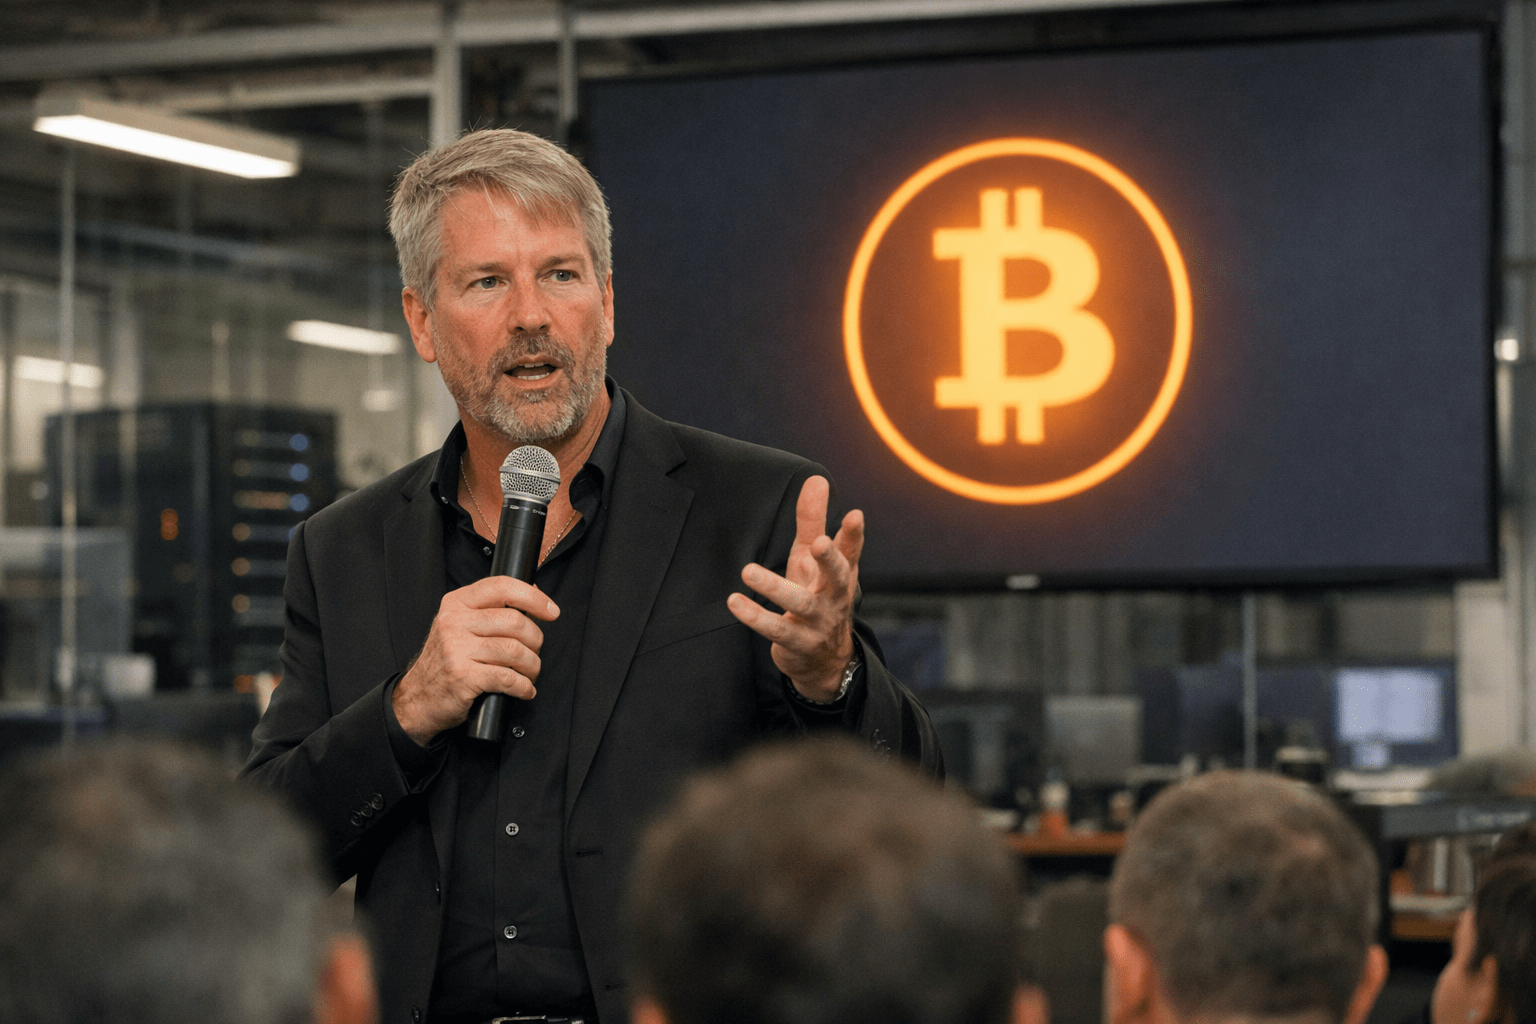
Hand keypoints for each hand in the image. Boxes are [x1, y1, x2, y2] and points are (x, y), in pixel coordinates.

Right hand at [392, 576, 559, 744]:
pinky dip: (523, 687)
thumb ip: (492, 610)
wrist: (418, 698)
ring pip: (515, 651)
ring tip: (529, 674)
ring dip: (532, 666)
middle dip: (536, 641)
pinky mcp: (462, 676)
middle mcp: (453, 622)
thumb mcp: (460, 626)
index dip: (533, 597)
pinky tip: (523, 689)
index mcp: (456, 604)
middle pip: (515, 621)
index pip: (501, 587)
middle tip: (534, 653)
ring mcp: (456, 649)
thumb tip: (534, 594)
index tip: (551, 611)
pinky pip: (508, 678)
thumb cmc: (445, 662)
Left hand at [726, 475, 862, 700]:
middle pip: (837, 576)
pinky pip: (776, 630)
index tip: (854, 515)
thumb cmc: (817, 594)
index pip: (850, 551)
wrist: (823, 659)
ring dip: (774, 588)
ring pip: (799, 604)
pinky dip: (755, 616)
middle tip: (817, 543)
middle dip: (829, 559)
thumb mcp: (812, 557)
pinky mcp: (796, 642)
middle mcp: (834, 596)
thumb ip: (813, 520)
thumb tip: (816, 478)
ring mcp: (817, 622)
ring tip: (748, 571)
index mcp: (840, 573)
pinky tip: (735, 601)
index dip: (853, 534)